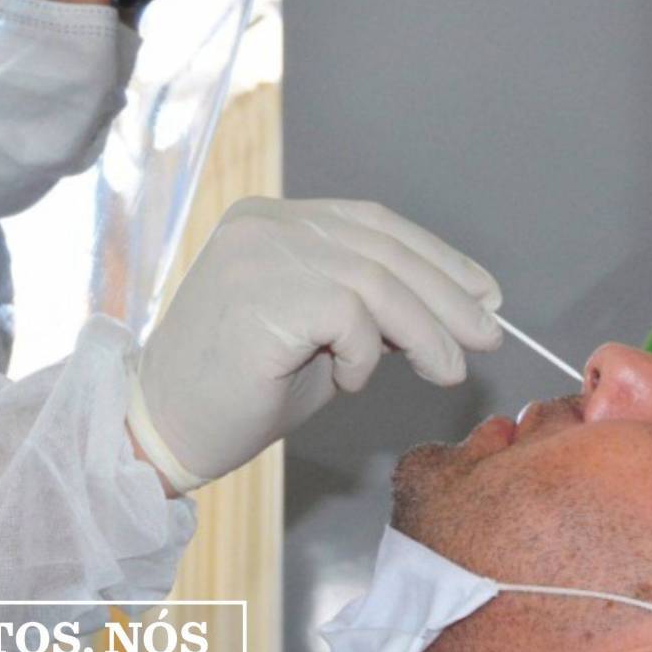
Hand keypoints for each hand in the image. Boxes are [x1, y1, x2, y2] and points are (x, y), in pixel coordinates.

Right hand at [127, 198, 502, 492]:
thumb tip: (451, 307)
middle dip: (447, 295)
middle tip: (487, 336)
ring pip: (378, 281)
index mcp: (269, 219)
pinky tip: (348, 381)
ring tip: (446, 370)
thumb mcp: (316, 335)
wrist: (164, 432)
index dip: (436, 256)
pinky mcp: (264, 295)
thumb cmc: (236, 392)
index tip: (483, 293)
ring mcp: (259, 254)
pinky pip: (351, 316)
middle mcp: (263, 224)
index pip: (371, 223)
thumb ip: (367, 309)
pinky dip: (365, 354)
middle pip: (382, 247)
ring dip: (426, 331)